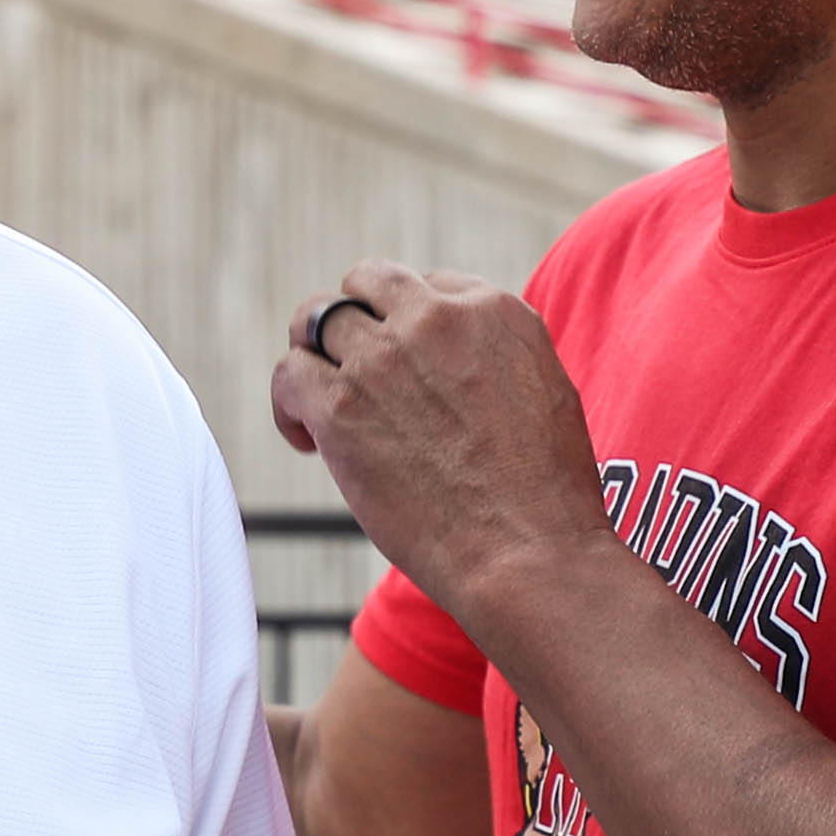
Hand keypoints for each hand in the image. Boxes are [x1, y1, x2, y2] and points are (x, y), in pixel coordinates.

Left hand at [271, 262, 618, 615]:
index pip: (429, 285)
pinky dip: (289, 402)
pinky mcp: (341, 406)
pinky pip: (288, 374)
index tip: (410, 366)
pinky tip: (308, 439)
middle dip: (358, 319)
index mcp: (494, 311)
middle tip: (354, 367)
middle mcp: (435, 319)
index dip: (410, 323)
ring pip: (317, 319)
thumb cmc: (546, 496)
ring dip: (316, 354)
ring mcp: (383, 358)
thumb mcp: (546, 392)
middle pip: (368, 283)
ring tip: (322, 399)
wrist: (528, 551)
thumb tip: (457, 365)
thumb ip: (497, 358)